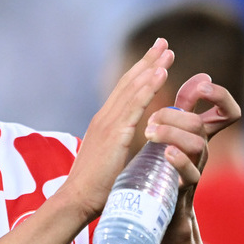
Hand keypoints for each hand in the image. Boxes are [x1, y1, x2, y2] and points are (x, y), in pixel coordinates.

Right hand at [64, 38, 173, 218]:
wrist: (77, 199)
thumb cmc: (94, 188)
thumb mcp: (109, 161)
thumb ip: (119, 149)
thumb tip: (130, 150)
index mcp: (103, 124)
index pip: (123, 92)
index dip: (139, 73)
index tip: (155, 59)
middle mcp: (104, 118)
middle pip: (127, 82)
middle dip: (147, 62)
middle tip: (162, 43)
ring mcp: (107, 124)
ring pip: (132, 88)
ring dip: (151, 68)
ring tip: (167, 52)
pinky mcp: (114, 134)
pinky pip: (135, 105)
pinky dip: (148, 87)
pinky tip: (160, 74)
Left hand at [143, 72, 240, 215]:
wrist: (158, 207)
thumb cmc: (166, 165)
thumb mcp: (175, 131)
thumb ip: (186, 105)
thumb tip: (202, 76)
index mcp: (201, 134)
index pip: (229, 111)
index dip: (220, 95)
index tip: (201, 85)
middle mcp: (202, 149)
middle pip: (202, 123)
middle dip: (174, 114)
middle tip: (150, 119)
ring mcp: (195, 168)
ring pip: (197, 144)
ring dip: (171, 133)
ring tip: (149, 132)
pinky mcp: (184, 187)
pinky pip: (191, 173)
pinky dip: (179, 160)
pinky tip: (166, 152)